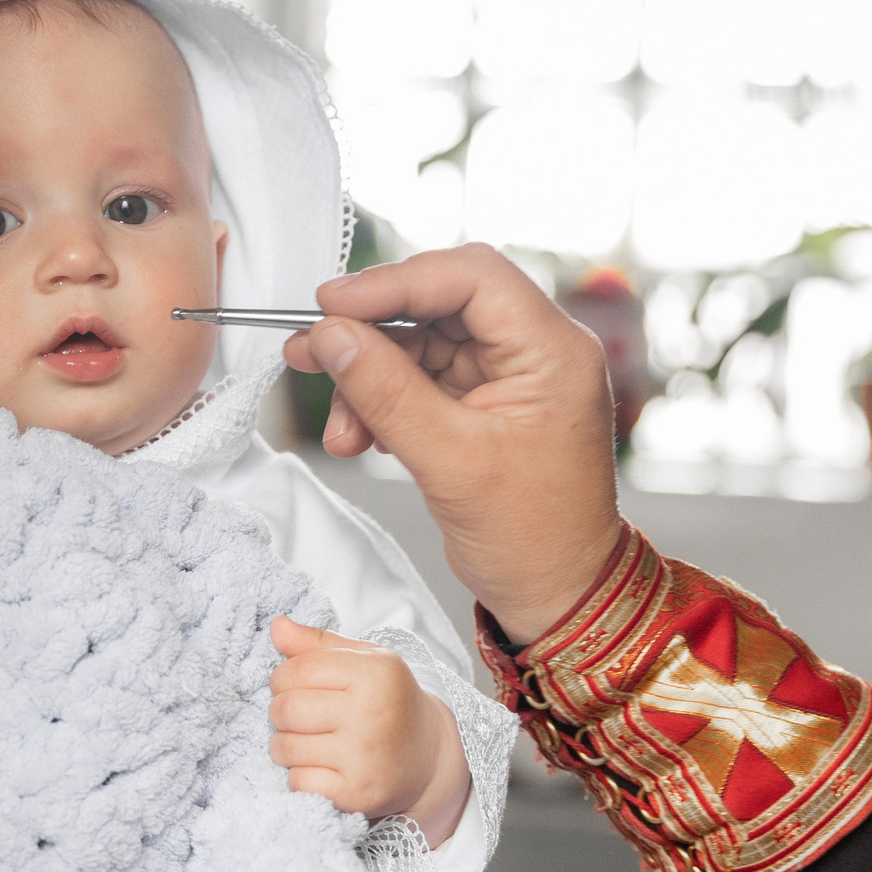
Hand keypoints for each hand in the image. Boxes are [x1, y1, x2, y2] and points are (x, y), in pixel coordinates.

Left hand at [267, 618, 470, 844]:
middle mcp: (372, 714)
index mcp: (375, 673)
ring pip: (284, 748)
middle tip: (302, 717)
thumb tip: (277, 626)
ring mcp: (364, 758)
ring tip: (310, 741)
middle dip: (281, 712)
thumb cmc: (387, 701)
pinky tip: (322, 768)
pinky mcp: (356, 794)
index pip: (296, 669)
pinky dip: (300, 776)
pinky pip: (298, 782)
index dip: (284, 678)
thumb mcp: (364, 661)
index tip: (298, 686)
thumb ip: (317, 643)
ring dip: (285, 745)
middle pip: (285, 709)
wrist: (427, 757)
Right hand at [284, 244, 624, 645]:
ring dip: (368, 377)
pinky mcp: (484, 402)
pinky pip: (421, 379)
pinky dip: (383, 401)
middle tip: (313, 348)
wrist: (558, 594)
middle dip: (372, 329)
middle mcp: (535, 351)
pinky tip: (360, 434)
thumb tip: (331, 336)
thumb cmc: (535, 538)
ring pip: (421, 344)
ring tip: (338, 426)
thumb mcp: (450, 462)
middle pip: (439, 303)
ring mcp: (509, 376)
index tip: (333, 303)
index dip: (396, 281)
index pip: (470, 278)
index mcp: (552, 350)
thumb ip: (386, 392)